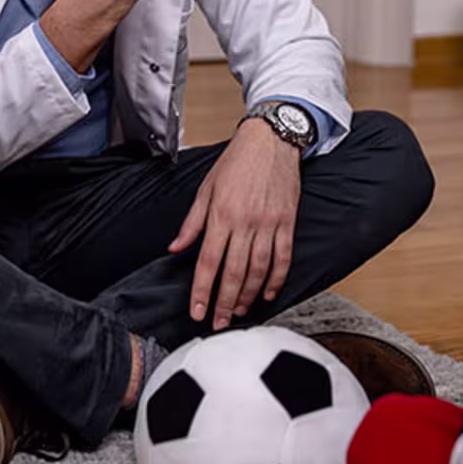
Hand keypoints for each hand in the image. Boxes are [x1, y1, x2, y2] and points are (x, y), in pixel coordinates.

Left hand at [169, 119, 302, 329]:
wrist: (271, 140)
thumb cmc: (236, 162)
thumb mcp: (206, 188)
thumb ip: (192, 222)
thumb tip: (175, 248)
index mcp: (221, 214)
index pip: (208, 262)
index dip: (202, 291)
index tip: (197, 312)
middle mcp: (245, 222)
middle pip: (233, 272)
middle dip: (223, 302)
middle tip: (217, 322)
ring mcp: (268, 224)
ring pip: (258, 269)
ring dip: (248, 295)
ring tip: (238, 312)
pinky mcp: (287, 222)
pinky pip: (283, 257)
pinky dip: (276, 279)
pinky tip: (268, 293)